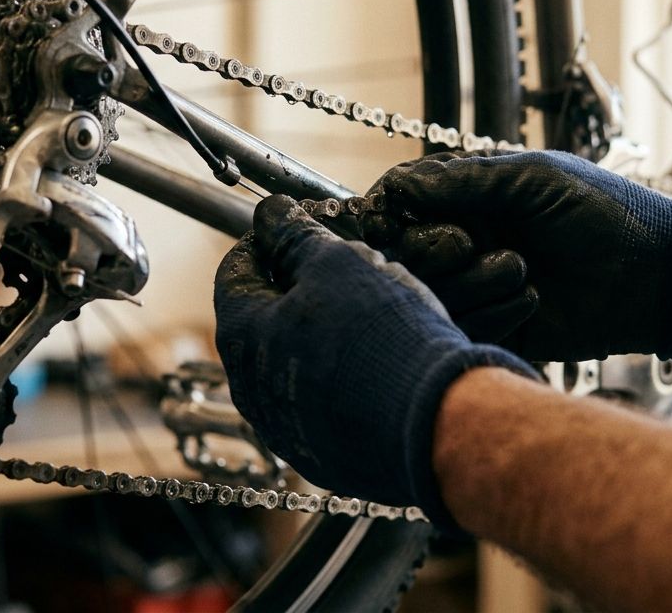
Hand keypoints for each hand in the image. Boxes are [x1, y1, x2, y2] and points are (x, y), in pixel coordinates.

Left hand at [213, 195, 537, 527]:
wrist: (436, 422)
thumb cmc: (381, 335)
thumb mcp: (338, 263)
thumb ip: (296, 236)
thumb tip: (271, 213)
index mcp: (242, 336)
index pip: (235, 272)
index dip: (266, 241)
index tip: (292, 227)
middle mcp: (252, 390)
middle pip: (265, 321)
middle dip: (297, 289)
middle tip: (339, 269)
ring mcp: (287, 430)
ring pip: (296, 364)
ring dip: (322, 335)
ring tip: (370, 315)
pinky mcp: (324, 458)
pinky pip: (325, 405)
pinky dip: (342, 379)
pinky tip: (380, 363)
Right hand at [363, 151, 671, 371]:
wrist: (658, 274)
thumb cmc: (604, 212)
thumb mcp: (532, 180)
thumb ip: (462, 180)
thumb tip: (395, 187)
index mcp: (472, 199)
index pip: (403, 203)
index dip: (388, 211)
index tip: (386, 217)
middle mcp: (468, 242)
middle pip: (404, 253)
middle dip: (430, 247)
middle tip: (468, 241)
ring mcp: (479, 287)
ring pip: (431, 293)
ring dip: (471, 280)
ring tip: (520, 268)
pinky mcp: (496, 330)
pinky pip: (464, 328)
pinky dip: (494, 311)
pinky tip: (533, 297)